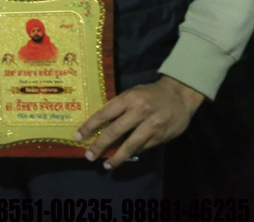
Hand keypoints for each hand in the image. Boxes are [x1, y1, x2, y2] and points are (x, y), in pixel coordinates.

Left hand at [76, 75, 203, 169]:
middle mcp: (139, 112)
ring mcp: (152, 126)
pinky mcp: (161, 137)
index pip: (104, 114)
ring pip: (130, 145)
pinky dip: (132, 154)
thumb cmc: (150, 93)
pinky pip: (143, 148)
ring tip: (106, 165)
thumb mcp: (132, 93)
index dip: (90, 126)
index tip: (78, 136)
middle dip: (100, 145)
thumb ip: (118, 107)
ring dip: (117, 157)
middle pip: (115, 132)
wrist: (180, 95)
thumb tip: (100, 124)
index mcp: (128, 99)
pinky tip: (124, 158)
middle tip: (89, 156)